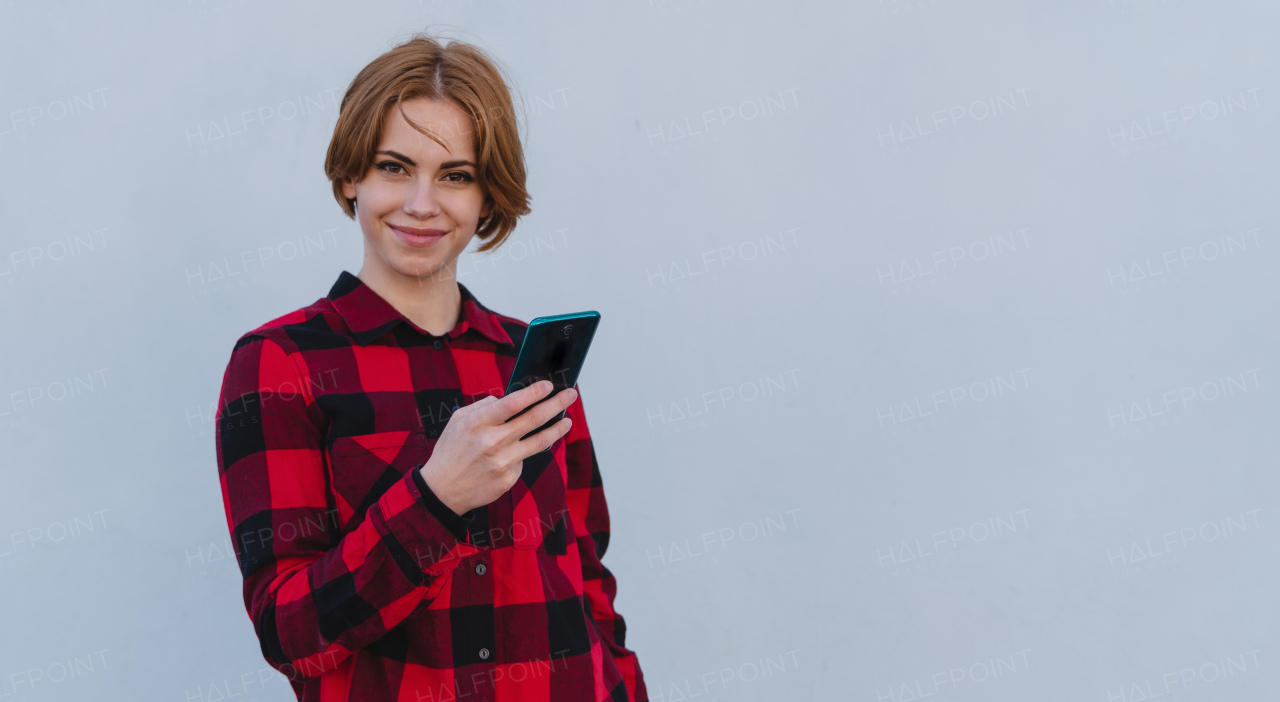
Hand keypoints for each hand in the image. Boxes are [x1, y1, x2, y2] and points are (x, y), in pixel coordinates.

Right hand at [419, 379, 575, 515]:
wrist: (442, 490)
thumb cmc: (450, 451)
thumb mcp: (458, 421)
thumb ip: (483, 407)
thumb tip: (507, 399)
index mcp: (478, 424)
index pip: (513, 403)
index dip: (534, 393)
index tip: (549, 386)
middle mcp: (493, 442)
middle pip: (534, 419)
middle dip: (556, 403)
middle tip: (570, 394)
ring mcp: (503, 462)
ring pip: (540, 441)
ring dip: (557, 428)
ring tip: (568, 421)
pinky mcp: (509, 478)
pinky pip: (523, 460)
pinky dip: (523, 453)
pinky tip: (516, 452)